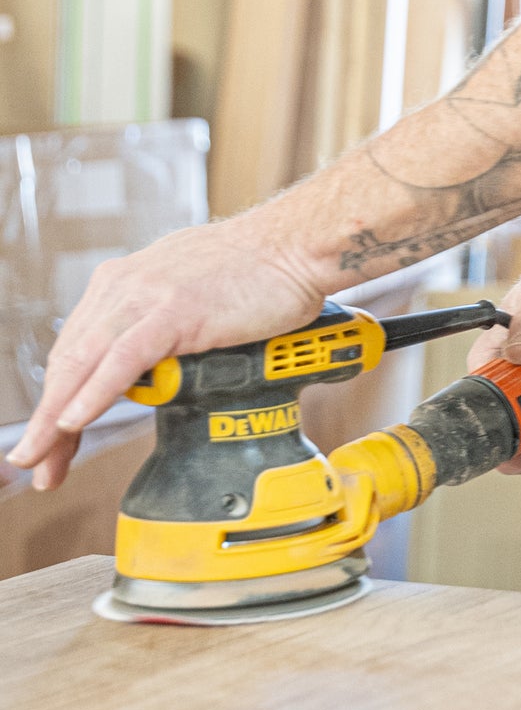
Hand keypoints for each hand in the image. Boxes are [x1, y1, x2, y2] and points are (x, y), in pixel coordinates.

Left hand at [10, 212, 323, 491]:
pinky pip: (123, 360)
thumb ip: (163, 325)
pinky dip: (94, 394)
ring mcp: (147, 297)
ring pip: (84, 363)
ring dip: (56, 418)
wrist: (296, 247)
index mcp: (123, 283)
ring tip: (41, 458)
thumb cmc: (259, 272)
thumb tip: (156, 365)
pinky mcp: (175, 310)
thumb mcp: (191, 297)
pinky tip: (74, 421)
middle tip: (35, 462)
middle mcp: (124, 286)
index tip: (51, 438)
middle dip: (47, 419)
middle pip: (68, 361)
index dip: (57, 398)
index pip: (75, 350)